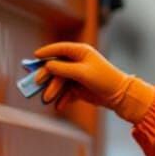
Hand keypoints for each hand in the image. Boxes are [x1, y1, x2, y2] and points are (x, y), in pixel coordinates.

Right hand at [33, 42, 154, 121]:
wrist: (119, 96)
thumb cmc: (103, 79)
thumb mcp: (81, 73)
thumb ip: (63, 69)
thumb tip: (47, 66)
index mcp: (80, 52)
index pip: (60, 49)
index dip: (47, 52)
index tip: (35, 56)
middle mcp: (78, 62)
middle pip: (56, 67)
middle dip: (47, 76)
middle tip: (36, 83)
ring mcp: (78, 75)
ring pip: (60, 81)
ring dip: (53, 90)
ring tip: (47, 100)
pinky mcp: (79, 88)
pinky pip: (66, 92)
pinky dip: (62, 99)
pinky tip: (58, 106)